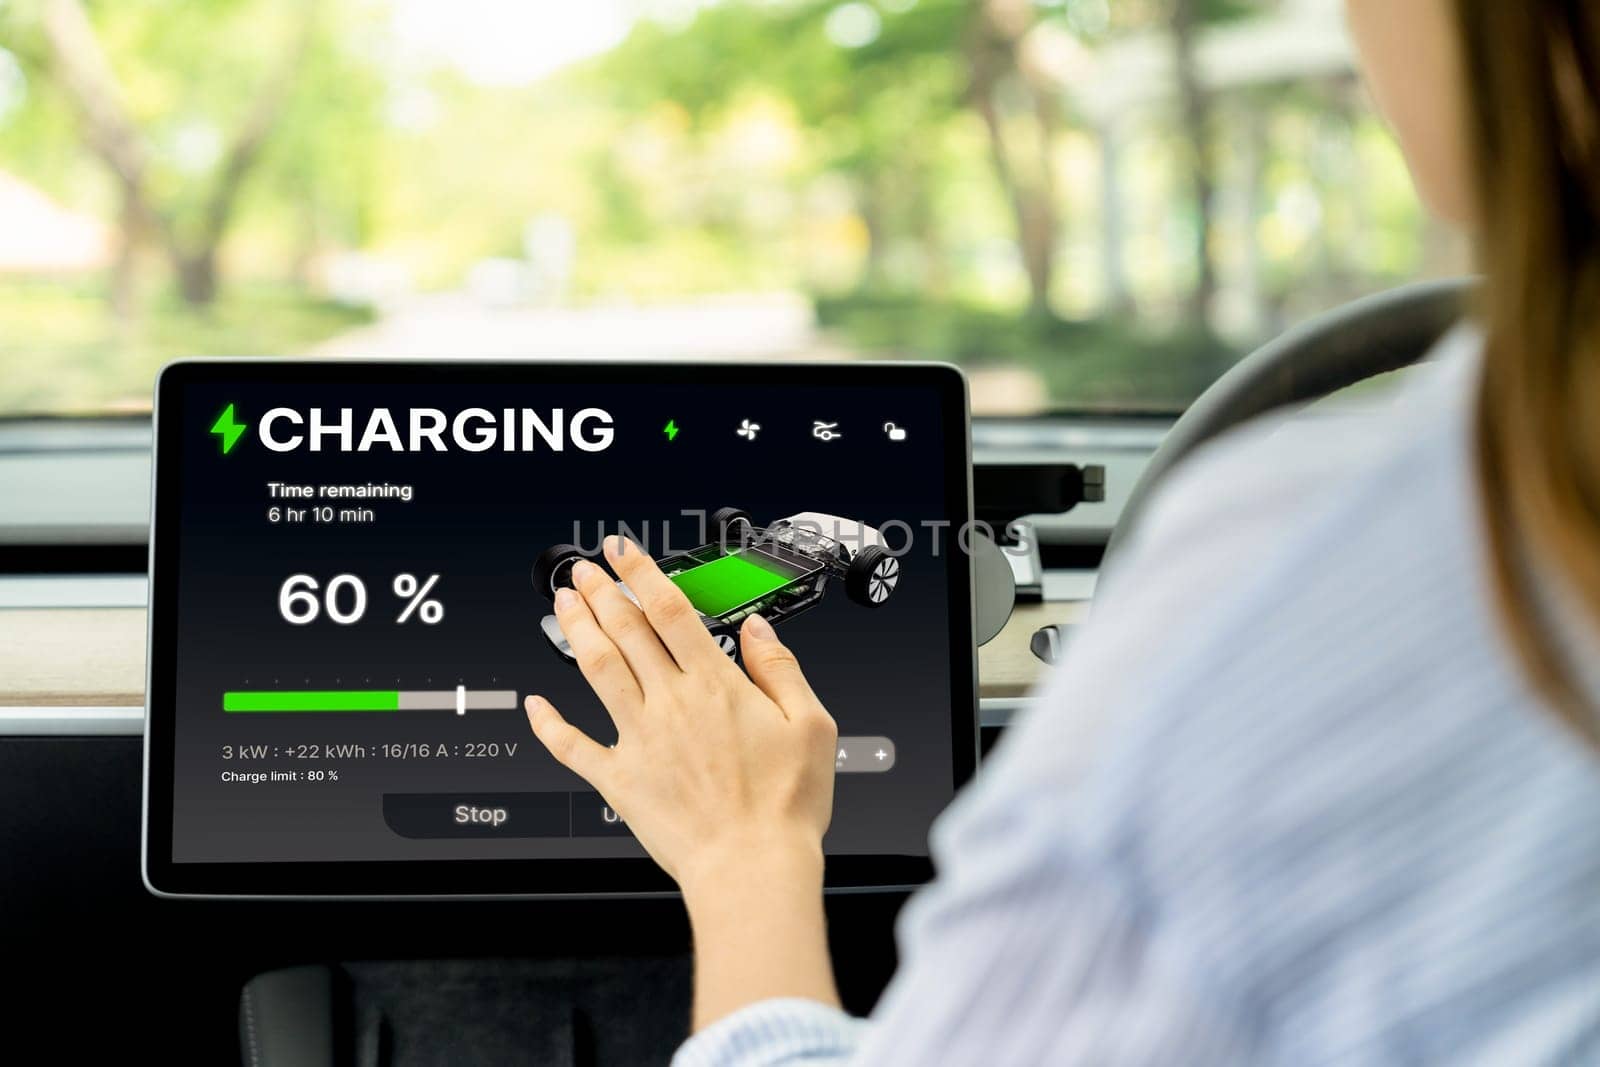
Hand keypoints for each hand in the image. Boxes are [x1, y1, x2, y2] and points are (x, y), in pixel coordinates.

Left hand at [524, 535, 838, 895]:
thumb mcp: (811, 724)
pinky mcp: (620, 780)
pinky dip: (549, 724)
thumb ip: (780, 669)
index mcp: (716, 686)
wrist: (752, 867)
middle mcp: (671, 704)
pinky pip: (573, 746)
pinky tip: (534, 703)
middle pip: (626, 632)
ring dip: (576, 631)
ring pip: (597, 670)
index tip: (623, 552)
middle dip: (600, 593)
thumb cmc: (785, 807)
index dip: (641, 573)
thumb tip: (759, 631)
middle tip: (584, 570)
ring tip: (563, 604)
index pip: (670, 611)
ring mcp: (640, 740)